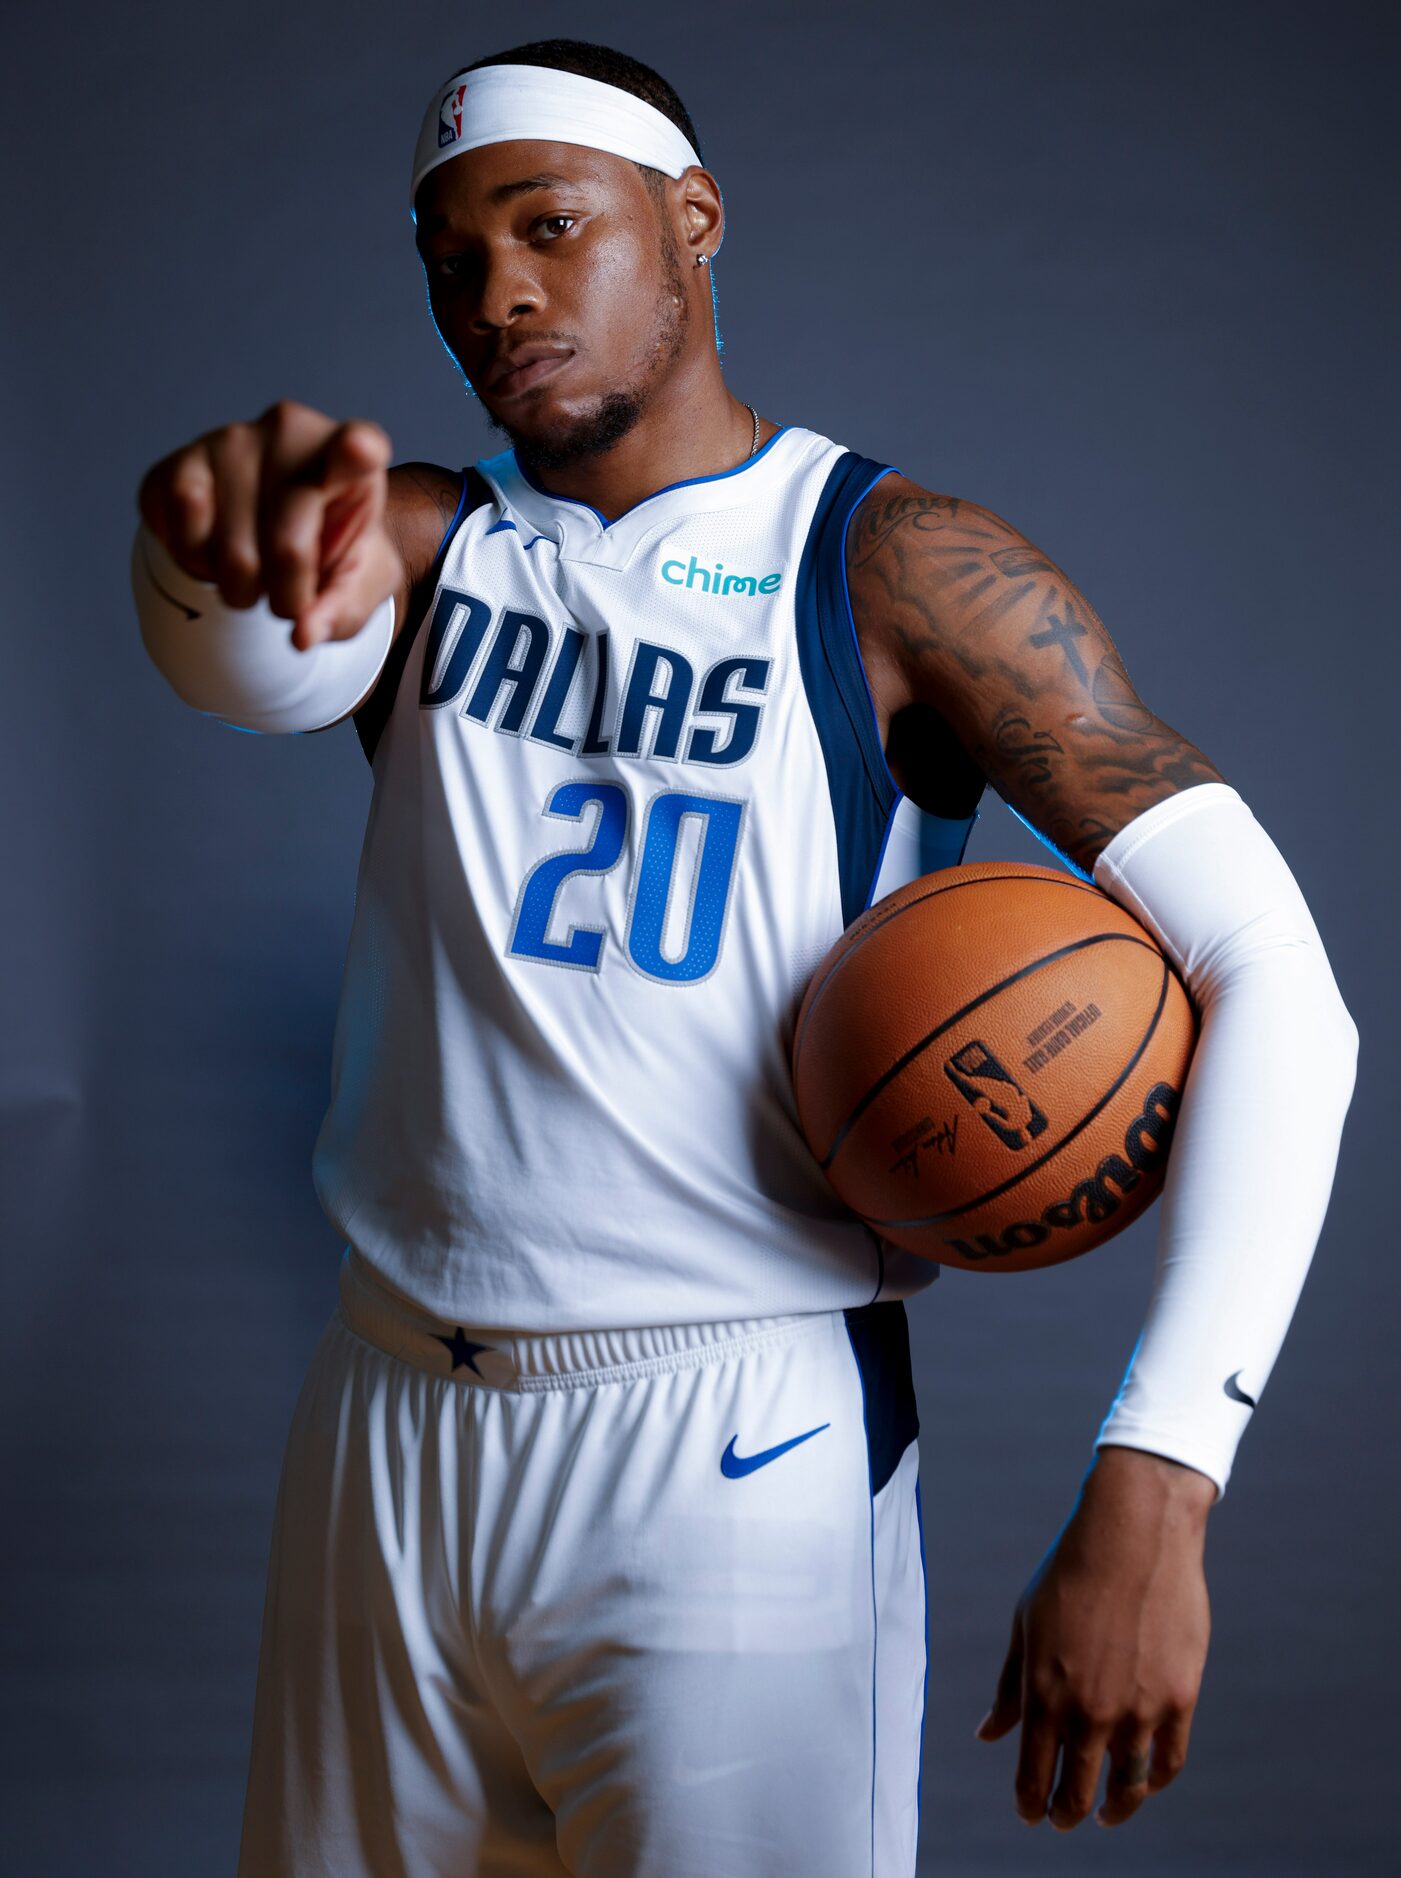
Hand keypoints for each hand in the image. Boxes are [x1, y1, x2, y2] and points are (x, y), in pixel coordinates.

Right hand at [136, 400, 402, 648]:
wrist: (282, 534)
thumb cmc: (332, 554)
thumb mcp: (359, 586)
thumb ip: (342, 610)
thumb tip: (301, 635)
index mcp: (355, 457)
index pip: (361, 445)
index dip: (357, 450)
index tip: (359, 449)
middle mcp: (290, 432)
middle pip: (287, 547)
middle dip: (286, 597)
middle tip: (289, 592)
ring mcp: (230, 440)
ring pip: (227, 549)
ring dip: (237, 587)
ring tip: (254, 571)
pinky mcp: (180, 460)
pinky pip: (177, 532)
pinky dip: (193, 565)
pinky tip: (214, 554)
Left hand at [974, 1446, 1213, 1829]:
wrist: (1132, 1534)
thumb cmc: (1069, 1574)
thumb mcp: (1025, 1626)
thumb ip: (1010, 1688)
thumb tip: (988, 1735)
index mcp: (1044, 1693)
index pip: (1034, 1774)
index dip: (1030, 1803)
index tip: (1029, 1815)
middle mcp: (1090, 1710)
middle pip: (1079, 1790)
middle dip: (1066, 1813)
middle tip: (1062, 1821)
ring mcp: (1138, 1708)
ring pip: (1126, 1786)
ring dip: (1113, 1808)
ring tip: (1105, 1815)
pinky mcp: (1180, 1698)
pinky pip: (1168, 1761)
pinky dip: (1152, 1782)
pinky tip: (1141, 1785)